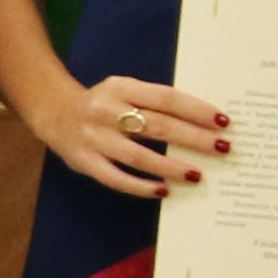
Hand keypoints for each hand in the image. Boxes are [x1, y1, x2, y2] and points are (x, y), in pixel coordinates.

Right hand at [41, 72, 225, 199]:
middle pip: (158, 126)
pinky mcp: (85, 162)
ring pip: (139, 156)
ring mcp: (94, 139)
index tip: (222, 121)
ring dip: (172, 167)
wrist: (53, 111)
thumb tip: (201, 121)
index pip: (166, 98)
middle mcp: (106, 111)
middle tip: (223, 148)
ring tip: (198, 174)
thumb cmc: (104, 102)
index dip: (196, 110)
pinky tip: (164, 190)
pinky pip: (117, 178)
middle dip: (194, 138)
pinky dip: (142, 186)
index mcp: (121, 87)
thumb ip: (154, 101)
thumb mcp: (125, 89)